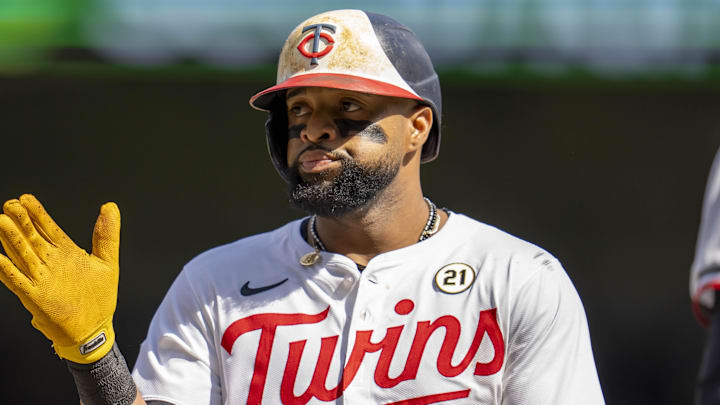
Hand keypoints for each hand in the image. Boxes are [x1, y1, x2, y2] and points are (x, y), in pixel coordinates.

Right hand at [0, 194, 120, 363]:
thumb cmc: (99, 297)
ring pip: (22, 255)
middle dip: (21, 221)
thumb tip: (110, 206)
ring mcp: (41, 278)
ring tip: (1, 221)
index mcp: (65, 253)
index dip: (37, 214)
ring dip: (11, 239)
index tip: (26, 198)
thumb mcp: (108, 261)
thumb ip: (107, 235)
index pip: (48, 228)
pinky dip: (6, 269)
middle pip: (31, 238)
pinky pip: (17, 280)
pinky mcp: (35, 296)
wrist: (95, 328)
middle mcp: (50, 263)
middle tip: (11, 204)